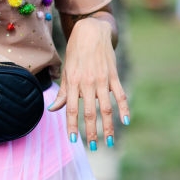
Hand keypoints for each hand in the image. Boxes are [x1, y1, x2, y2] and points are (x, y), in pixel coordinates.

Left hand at [48, 15, 129, 149]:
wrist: (91, 31)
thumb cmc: (76, 52)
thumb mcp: (66, 70)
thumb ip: (63, 92)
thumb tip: (53, 109)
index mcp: (74, 82)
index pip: (72, 109)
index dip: (72, 125)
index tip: (73, 140)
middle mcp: (88, 82)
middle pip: (90, 112)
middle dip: (91, 132)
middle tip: (93, 147)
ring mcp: (103, 80)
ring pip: (106, 108)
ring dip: (107, 126)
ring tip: (108, 142)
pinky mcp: (114, 76)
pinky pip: (120, 95)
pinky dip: (124, 108)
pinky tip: (125, 121)